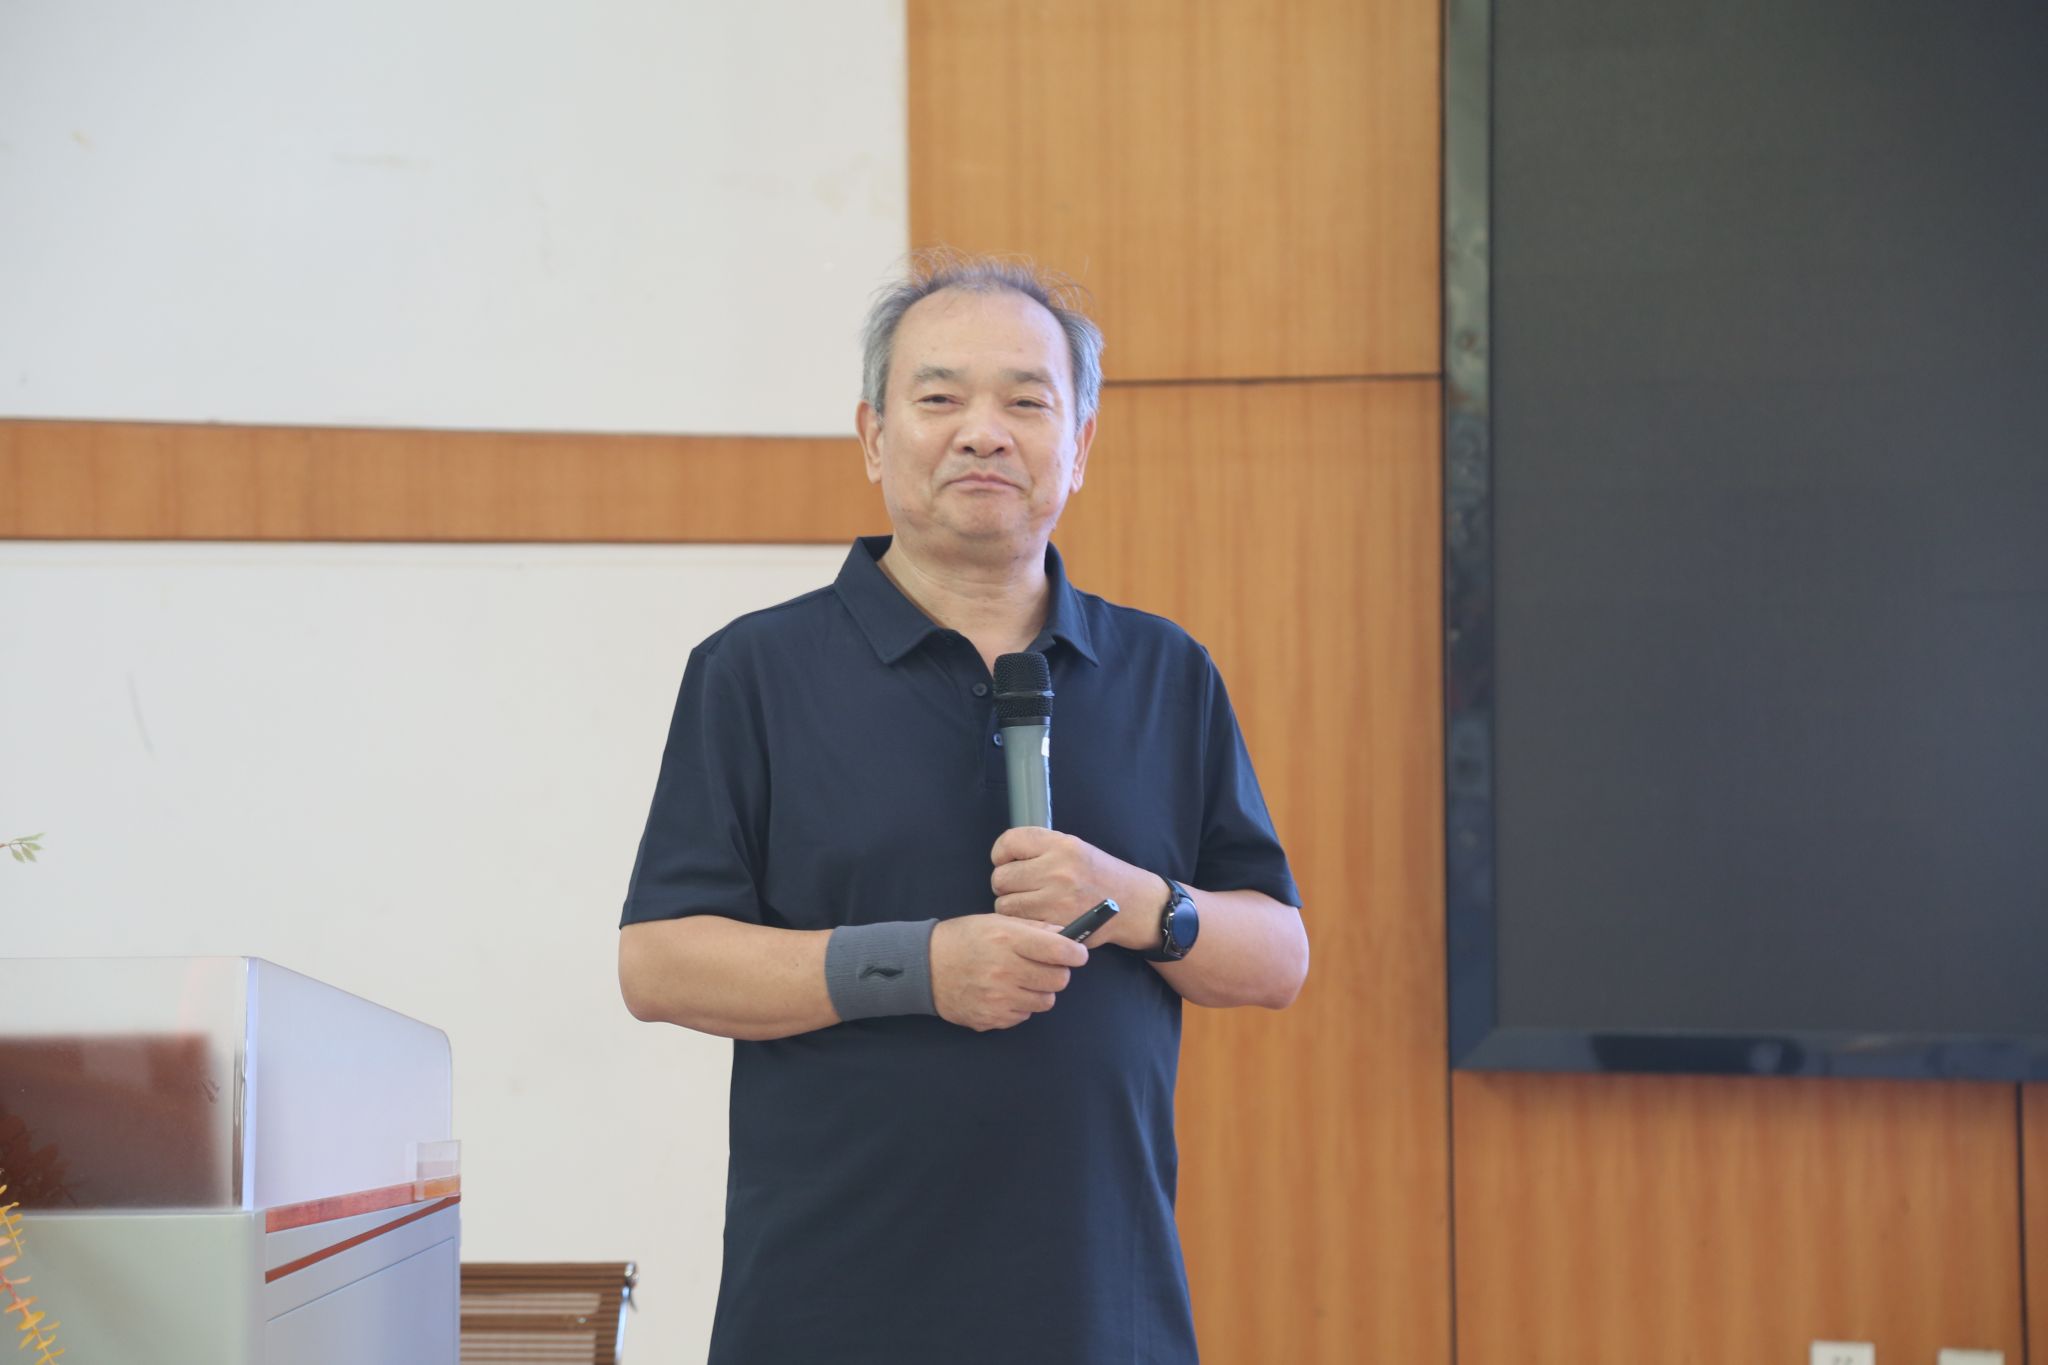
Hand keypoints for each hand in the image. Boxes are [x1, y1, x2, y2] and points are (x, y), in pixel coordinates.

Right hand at [929, 914, 1089, 1031]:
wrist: (924, 967)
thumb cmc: (964, 939)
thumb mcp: (996, 922)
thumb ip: (1033, 927)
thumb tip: (1065, 933)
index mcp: (1007, 939)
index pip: (1059, 950)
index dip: (1076, 952)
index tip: (1078, 953)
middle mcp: (1004, 970)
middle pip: (1059, 980)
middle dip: (1058, 972)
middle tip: (1046, 966)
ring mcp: (997, 998)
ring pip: (1045, 1001)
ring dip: (1039, 991)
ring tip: (1021, 979)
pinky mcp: (991, 1019)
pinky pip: (1024, 1015)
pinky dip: (1021, 1005)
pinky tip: (1005, 992)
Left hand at [989, 828, 1161, 951]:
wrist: (1134, 904)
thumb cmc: (1101, 876)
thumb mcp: (1076, 848)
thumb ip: (1041, 849)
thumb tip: (1003, 857)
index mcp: (1062, 845)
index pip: (1009, 842)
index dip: (1001, 854)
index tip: (1006, 861)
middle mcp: (1058, 869)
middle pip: (1001, 877)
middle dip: (1006, 884)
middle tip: (1021, 888)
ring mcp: (1057, 899)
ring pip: (1005, 904)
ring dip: (1012, 906)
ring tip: (1031, 905)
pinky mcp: (1057, 924)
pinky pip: (1019, 924)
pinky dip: (1023, 923)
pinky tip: (1037, 918)